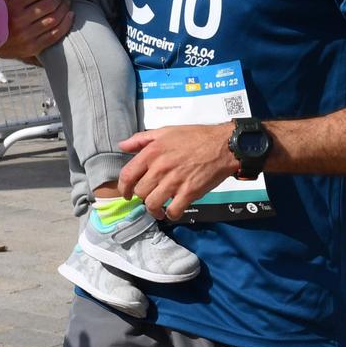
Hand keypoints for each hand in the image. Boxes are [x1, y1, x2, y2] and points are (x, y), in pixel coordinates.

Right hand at [0, 0, 70, 60]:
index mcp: (11, 5)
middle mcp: (18, 21)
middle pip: (49, 5)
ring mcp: (27, 36)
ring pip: (55, 19)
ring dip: (65, 10)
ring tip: (66, 4)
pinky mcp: (33, 48)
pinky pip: (55, 34)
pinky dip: (66, 24)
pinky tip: (69, 16)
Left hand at [118, 123, 240, 220]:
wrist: (223, 145)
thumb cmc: (195, 137)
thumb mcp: (165, 131)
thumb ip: (141, 139)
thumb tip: (122, 146)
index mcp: (151, 153)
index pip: (127, 175)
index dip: (124, 188)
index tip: (126, 194)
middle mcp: (160, 168)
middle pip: (140, 192)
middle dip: (141, 198)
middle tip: (148, 198)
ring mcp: (174, 181)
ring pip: (152, 204)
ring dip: (154, 210)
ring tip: (158, 210)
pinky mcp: (189, 192)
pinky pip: (173, 211)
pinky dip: (171, 214)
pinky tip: (173, 211)